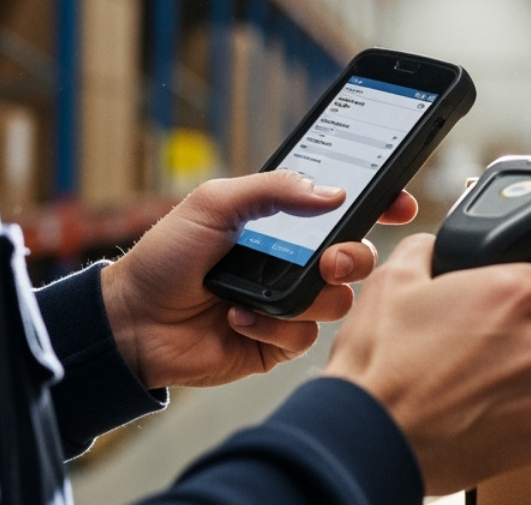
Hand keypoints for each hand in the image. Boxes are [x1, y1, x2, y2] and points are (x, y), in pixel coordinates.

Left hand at [99, 171, 418, 389]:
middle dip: (355, 255)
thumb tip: (334, 192)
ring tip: (269, 291)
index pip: (346, 208)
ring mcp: (289, 302)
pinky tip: (238, 317)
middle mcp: (294, 261)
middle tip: (331, 258)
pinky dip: (274, 325)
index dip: (380, 203)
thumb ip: (274, 188)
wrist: (130, 321)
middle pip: (357, 255)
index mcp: (284, 222)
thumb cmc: (165, 256)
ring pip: (339, 299)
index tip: (399, 202)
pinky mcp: (278, 341)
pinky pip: (306, 335)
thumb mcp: (214, 202)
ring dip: (308, 294)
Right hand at [323, 234, 530, 495]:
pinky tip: (469, 406)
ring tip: (466, 376)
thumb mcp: (394, 278)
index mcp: (515, 295)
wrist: (365, 437)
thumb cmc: (379, 365)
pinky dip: (509, 411)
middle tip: (486, 334)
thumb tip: (438, 247)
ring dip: (518, 372)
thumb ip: (431, 249)